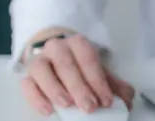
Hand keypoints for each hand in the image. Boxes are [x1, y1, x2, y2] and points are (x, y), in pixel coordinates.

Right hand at [20, 34, 134, 115]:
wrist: (54, 55)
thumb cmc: (79, 64)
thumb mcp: (98, 71)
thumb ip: (113, 84)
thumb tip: (127, 99)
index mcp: (78, 43)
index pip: (88, 60)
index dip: (97, 81)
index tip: (106, 100)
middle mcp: (57, 47)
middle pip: (66, 65)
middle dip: (79, 87)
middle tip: (90, 107)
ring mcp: (39, 59)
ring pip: (42, 70)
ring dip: (55, 89)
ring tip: (67, 105)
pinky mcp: (27, 74)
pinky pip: (27, 83)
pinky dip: (35, 97)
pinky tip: (48, 110)